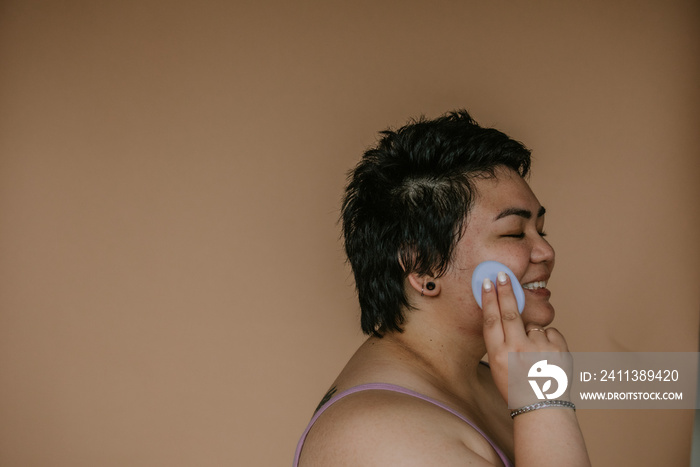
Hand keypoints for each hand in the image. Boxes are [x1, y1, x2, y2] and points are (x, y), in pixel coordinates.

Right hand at [481, 272, 571, 406]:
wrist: (543, 408)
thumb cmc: (518, 387)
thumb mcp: (499, 366)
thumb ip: (502, 342)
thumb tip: (506, 315)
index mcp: (499, 355)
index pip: (491, 320)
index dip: (489, 299)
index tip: (488, 283)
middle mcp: (517, 350)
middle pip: (509, 312)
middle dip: (506, 291)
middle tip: (504, 275)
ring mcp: (539, 349)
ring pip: (533, 326)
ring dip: (533, 334)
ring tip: (535, 357)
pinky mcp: (558, 349)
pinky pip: (551, 333)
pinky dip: (549, 341)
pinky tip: (547, 358)